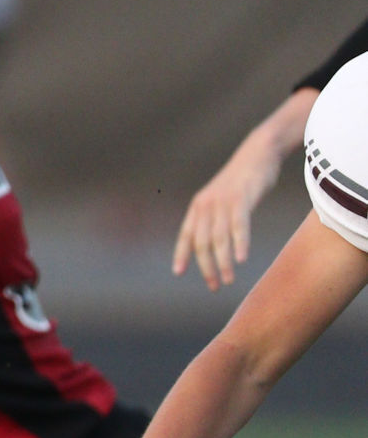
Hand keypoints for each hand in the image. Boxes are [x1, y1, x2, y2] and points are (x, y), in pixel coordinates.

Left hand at [172, 139, 281, 290]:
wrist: (259, 151)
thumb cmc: (242, 180)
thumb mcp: (221, 198)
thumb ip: (213, 218)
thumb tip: (212, 243)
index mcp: (198, 206)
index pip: (185, 235)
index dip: (180, 254)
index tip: (178, 272)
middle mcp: (206, 205)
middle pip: (202, 244)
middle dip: (207, 267)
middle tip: (214, 286)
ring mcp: (223, 202)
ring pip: (219, 239)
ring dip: (223, 263)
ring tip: (228, 280)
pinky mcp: (242, 199)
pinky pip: (238, 226)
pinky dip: (239, 244)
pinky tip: (240, 260)